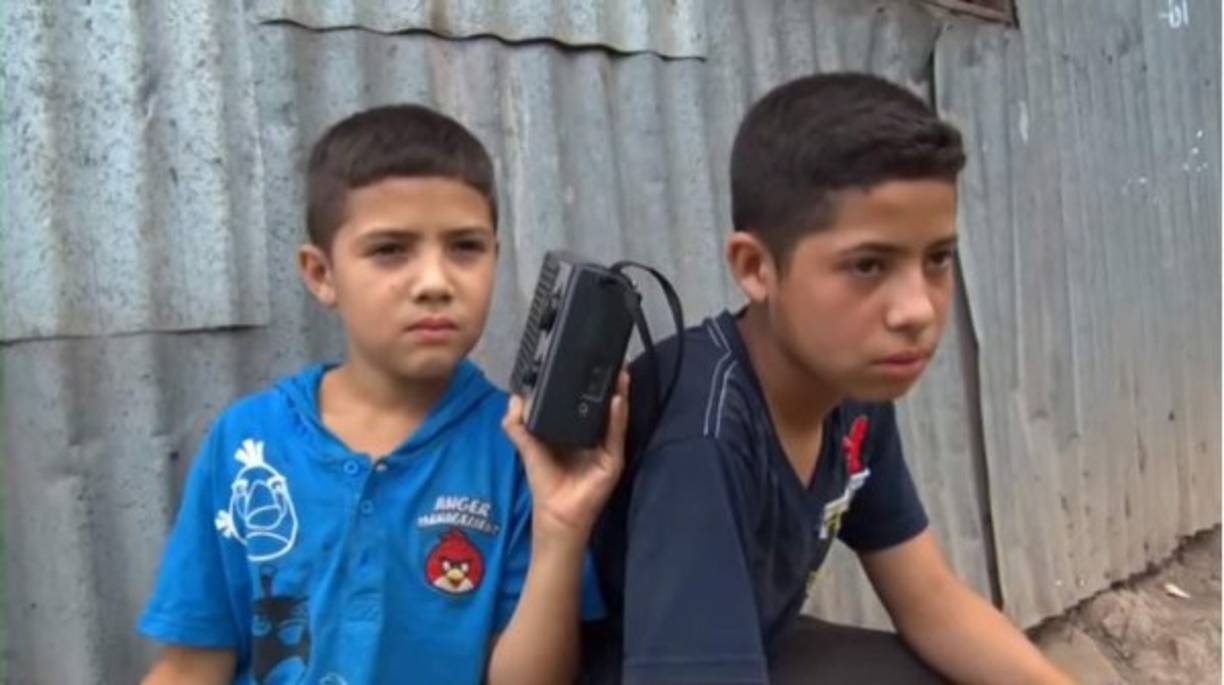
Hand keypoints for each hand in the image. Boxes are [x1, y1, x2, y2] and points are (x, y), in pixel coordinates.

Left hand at [502, 371, 628, 539]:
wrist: (556, 512)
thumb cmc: (545, 481)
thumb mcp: (527, 446)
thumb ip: (518, 424)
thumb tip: (514, 397)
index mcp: (576, 430)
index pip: (584, 403)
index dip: (586, 384)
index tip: (586, 362)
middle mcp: (595, 436)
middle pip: (604, 406)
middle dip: (608, 385)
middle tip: (611, 361)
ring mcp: (607, 447)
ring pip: (615, 416)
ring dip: (619, 394)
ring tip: (620, 373)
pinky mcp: (613, 459)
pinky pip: (617, 435)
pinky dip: (618, 417)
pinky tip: (616, 400)